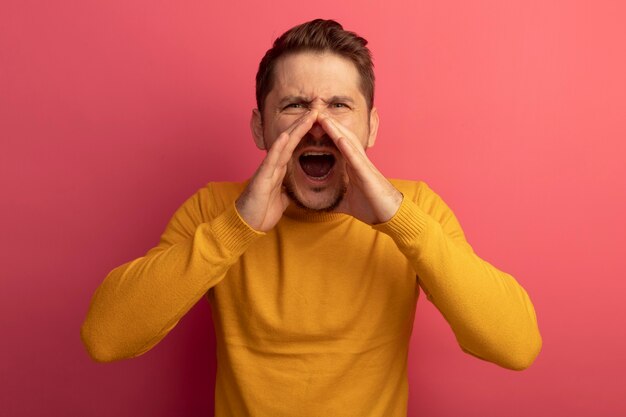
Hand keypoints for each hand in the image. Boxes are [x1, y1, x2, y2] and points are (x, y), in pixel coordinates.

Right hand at [236, 110, 317, 231]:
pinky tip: (287, 136)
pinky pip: (271, 160)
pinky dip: (279, 147)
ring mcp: (266, 170)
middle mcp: (272, 166)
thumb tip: (294, 190)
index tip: (318, 120)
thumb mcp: (281, 200)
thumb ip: (286, 192)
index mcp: (278, 170)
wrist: (246, 225)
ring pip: (283, 145)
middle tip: (317, 108)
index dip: (305, 133)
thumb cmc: (261, 213)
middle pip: (290, 140)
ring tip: (308, 115)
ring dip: (296, 130)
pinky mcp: (262, 178)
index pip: (294, 146)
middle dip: (303, 124)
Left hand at [318, 112, 402, 224]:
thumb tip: (316, 203)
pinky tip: (338, 137)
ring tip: (323, 117)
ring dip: (336, 129)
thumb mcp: (345, 202)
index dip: (326, 133)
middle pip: (342, 137)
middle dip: (329, 124)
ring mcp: (364, 166)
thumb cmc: (371, 207)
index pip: (337, 145)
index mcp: (352, 166)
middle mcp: (358, 162)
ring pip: (349, 142)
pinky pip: (356, 158)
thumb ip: (332, 199)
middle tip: (314, 111)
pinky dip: (347, 147)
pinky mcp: (368, 175)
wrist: (390, 215)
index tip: (311, 124)